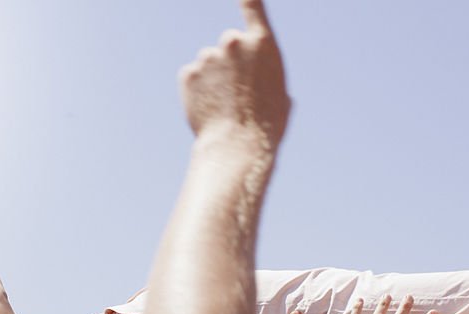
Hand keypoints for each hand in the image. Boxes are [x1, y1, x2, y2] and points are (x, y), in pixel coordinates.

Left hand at [180, 0, 288, 149]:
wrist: (237, 145)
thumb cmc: (266, 125)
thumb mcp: (280, 96)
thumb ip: (268, 77)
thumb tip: (264, 85)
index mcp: (263, 44)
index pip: (252, 5)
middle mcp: (233, 43)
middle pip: (229, 44)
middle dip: (230, 62)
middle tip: (236, 92)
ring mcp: (208, 57)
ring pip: (209, 64)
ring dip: (213, 79)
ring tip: (223, 105)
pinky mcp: (188, 74)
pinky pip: (192, 78)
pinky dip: (197, 90)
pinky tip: (207, 108)